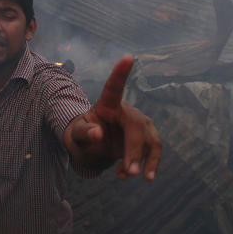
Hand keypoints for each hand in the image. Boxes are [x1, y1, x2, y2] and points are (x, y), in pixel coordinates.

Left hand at [67, 55, 160, 180]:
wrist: (93, 146)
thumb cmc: (84, 135)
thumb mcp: (77, 135)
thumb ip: (84, 133)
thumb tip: (97, 134)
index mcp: (107, 104)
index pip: (114, 87)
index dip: (120, 72)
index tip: (127, 57)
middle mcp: (127, 111)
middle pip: (136, 126)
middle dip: (134, 151)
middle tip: (128, 174)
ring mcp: (140, 123)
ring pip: (150, 140)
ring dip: (143, 160)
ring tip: (126, 176)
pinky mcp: (148, 137)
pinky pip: (155, 150)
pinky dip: (149, 165)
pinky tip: (139, 176)